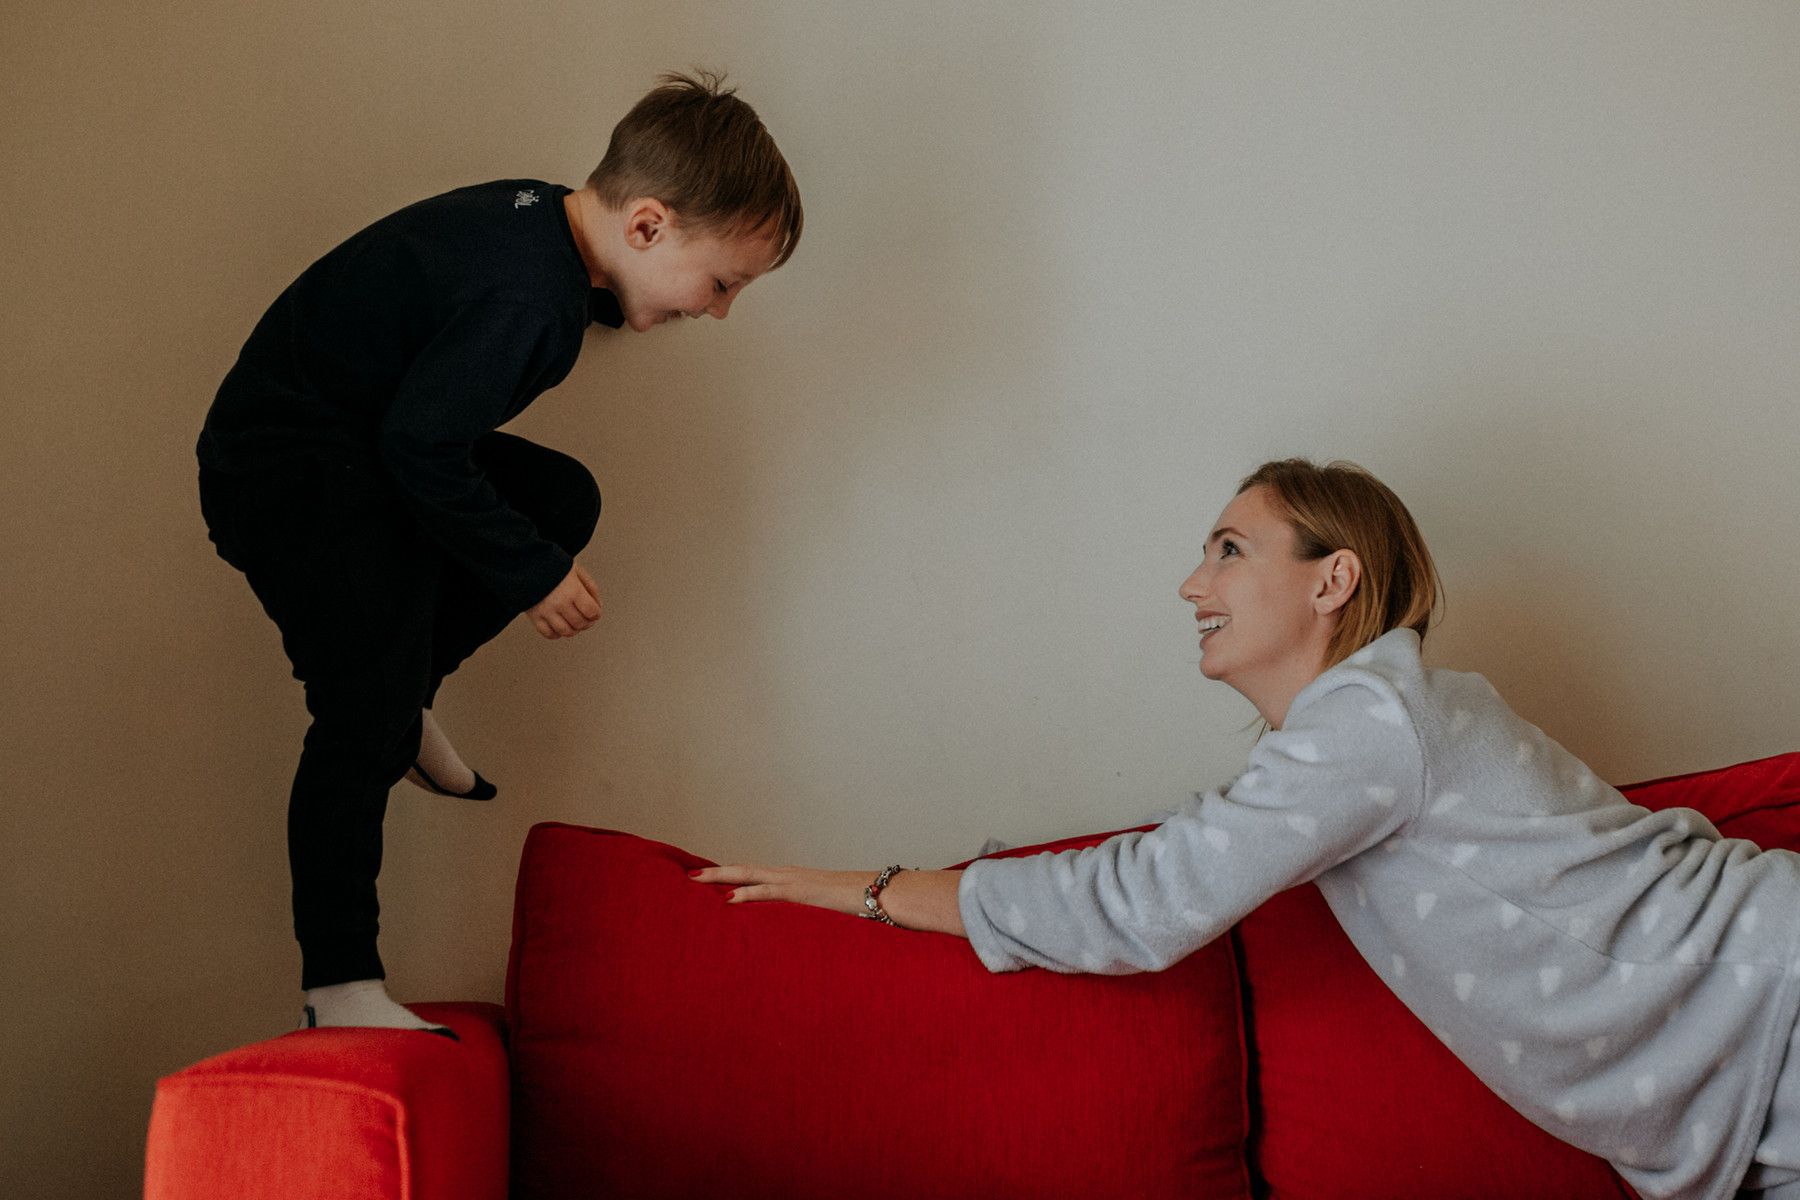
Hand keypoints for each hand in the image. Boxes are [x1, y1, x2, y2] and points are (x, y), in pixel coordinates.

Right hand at [526, 562, 601, 638]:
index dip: (596, 615)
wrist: (526, 564)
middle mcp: (559, 603)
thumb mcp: (577, 571)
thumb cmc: (552, 565)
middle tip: (587, 619)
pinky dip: (557, 634)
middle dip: (587, 623)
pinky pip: (548, 633)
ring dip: (574, 630)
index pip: (591, 612)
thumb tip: (598, 606)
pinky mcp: (534, 616)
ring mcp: (546, 611)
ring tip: (574, 624)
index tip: (595, 613)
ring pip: (565, 631)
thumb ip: (591, 588)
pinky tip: (560, 627)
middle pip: (580, 623)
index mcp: (572, 590)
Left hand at [690, 864, 873, 916]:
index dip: (728, 875)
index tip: (705, 878)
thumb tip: (787, 933)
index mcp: (791, 880)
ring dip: (721, 877)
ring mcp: (794, 881)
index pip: (753, 874)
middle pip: (743, 870)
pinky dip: (747, 895)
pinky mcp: (802, 893)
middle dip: (714, 873)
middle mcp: (788, 875)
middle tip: (688, 877)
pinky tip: (728, 900)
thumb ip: (801, 918)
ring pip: (749, 875)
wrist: (879, 894)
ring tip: (695, 881)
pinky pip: (769, 893)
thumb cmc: (854, 906)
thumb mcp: (820, 912)